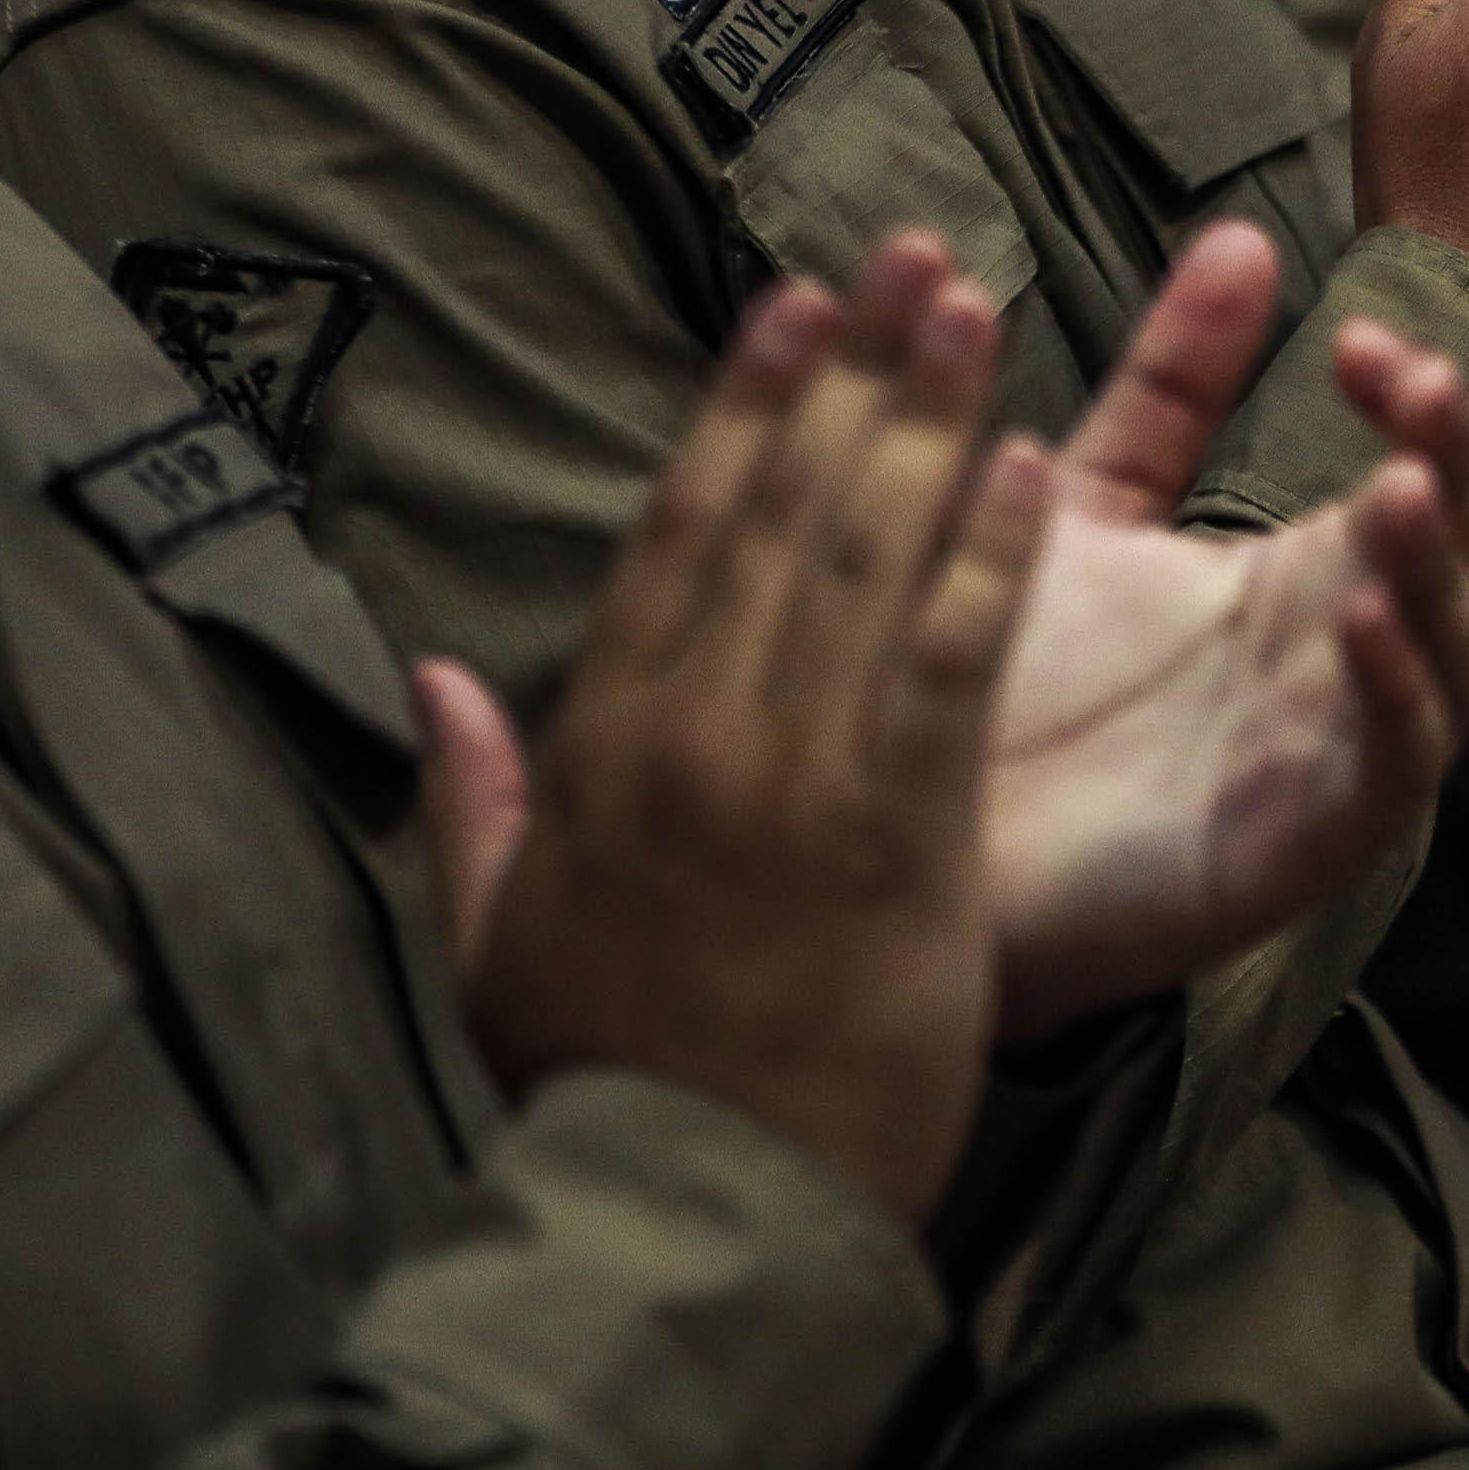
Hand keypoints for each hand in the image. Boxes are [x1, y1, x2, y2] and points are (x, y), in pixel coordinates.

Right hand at [416, 249, 1052, 1225]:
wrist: (690, 1211)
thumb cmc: (605, 1085)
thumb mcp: (494, 945)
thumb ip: (470, 800)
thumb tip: (431, 677)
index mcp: (600, 748)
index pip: (678, 537)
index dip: (740, 409)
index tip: (790, 308)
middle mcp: (693, 734)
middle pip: (780, 514)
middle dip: (851, 374)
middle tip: (909, 258)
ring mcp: (795, 777)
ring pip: (866, 561)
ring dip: (927, 423)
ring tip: (973, 307)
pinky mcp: (898, 833)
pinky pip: (950, 661)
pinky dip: (991, 556)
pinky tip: (1037, 464)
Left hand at [977, 221, 1468, 1034]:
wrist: (898, 838)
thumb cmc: (999, 679)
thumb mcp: (1088, 500)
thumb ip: (1172, 382)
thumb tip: (1247, 233)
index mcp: (1312, 583)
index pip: (1430, 474)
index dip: (1424, 404)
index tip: (1357, 337)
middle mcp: (1348, 665)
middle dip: (1461, 465)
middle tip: (1412, 384)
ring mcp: (1338, 757)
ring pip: (1458, 658)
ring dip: (1439, 569)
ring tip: (1393, 488)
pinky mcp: (1305, 847)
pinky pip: (1392, 768)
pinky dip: (1395, 688)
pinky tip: (1355, 616)